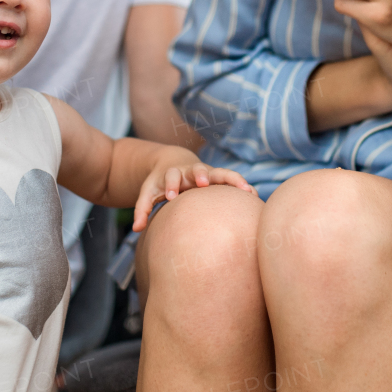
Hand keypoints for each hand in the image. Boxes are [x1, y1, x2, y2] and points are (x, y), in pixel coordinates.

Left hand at [133, 149, 256, 230]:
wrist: (173, 162)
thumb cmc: (160, 183)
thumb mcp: (148, 193)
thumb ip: (142, 209)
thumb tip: (136, 229)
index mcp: (172, 174)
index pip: (170, 177)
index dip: (170, 186)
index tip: (170, 197)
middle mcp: (191, 171)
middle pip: (197, 169)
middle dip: (200, 174)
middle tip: (202, 182)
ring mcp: (207, 173)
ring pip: (221, 172)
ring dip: (232, 179)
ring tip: (245, 189)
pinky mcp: (218, 177)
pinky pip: (233, 179)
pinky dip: (243, 185)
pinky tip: (255, 196)